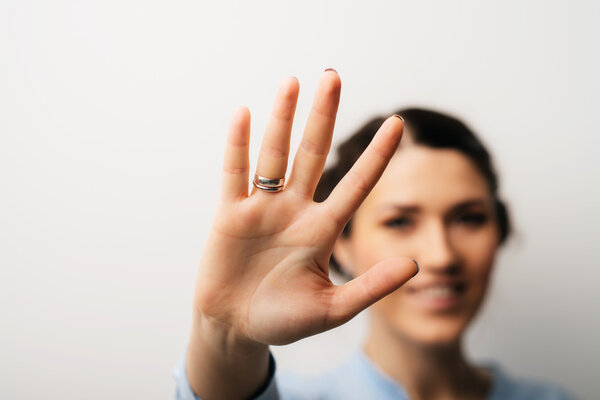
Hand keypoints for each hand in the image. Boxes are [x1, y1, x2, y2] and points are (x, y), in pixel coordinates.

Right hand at [193, 70, 416, 346]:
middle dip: (323, 117)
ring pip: (274, 155)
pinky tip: (244, 114)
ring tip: (293, 82)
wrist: (235, 328)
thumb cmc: (284, 320)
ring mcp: (262, 208)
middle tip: (333, 77)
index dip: (377, 155)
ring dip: (282, 119)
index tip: (398, 123)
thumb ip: (370, 287)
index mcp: (322, 229)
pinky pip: (235, 173)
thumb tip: (415, 265)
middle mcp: (295, 210)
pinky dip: (238, 145)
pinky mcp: (230, 214)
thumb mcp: (332, 309)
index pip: (356, 184)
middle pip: (312, 154)